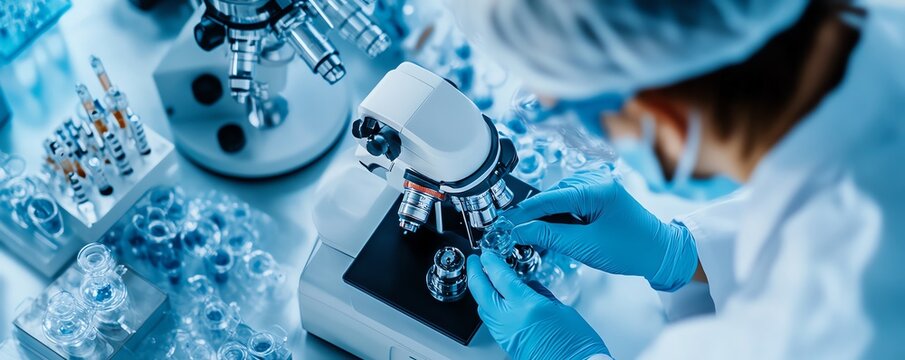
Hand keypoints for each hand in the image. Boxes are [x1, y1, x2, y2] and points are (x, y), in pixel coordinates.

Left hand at [467, 253, 608, 359]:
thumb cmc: (576, 344)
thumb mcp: (561, 309)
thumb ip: (540, 293)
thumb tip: (528, 285)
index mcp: (527, 306)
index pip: (500, 277)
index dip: (490, 262)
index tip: (487, 254)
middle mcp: (511, 320)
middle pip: (481, 291)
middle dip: (474, 272)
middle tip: (475, 261)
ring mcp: (505, 333)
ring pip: (482, 306)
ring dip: (480, 290)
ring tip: (484, 278)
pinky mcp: (506, 343)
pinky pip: (489, 320)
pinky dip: (488, 306)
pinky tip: (495, 300)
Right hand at [505, 170, 697, 290]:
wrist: (660, 251)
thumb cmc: (631, 249)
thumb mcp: (584, 246)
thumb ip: (549, 237)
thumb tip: (520, 232)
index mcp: (594, 189)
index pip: (548, 199)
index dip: (523, 213)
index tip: (504, 224)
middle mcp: (594, 180)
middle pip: (551, 198)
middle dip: (534, 217)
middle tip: (514, 235)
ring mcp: (597, 185)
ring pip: (558, 201)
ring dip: (547, 219)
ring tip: (537, 238)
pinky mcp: (598, 194)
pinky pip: (569, 203)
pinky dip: (559, 218)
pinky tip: (555, 232)